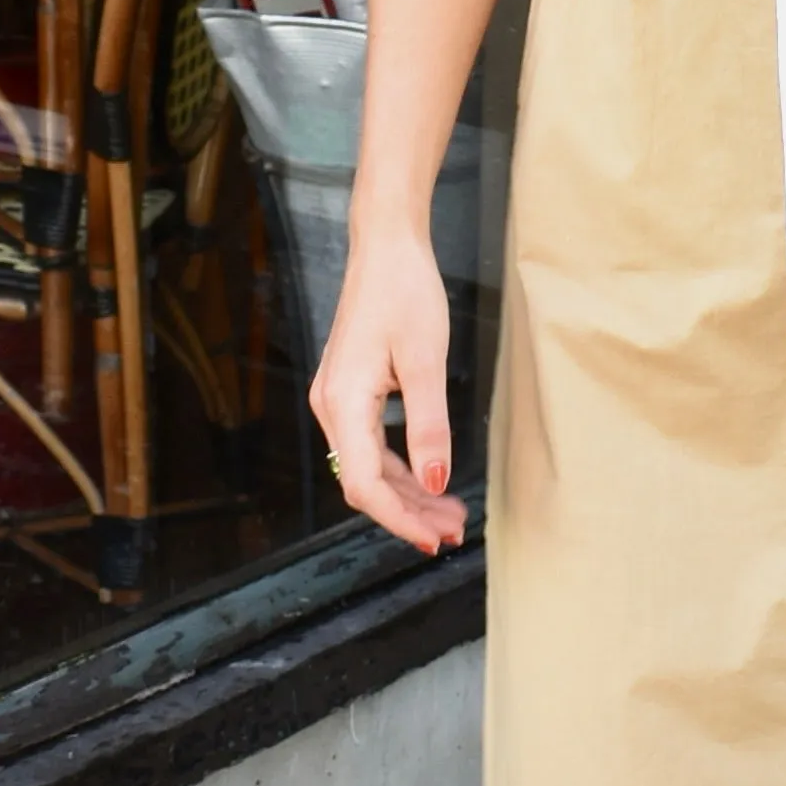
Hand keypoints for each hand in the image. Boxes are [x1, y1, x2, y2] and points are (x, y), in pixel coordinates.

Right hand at [309, 214, 468, 555]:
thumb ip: (430, 426)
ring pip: (367, 465)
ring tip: (450, 512)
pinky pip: (369, 444)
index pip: (364, 483)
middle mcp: (331, 406)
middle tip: (455, 531)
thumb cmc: (405, 292)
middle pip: (364, 481)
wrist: (386, 246)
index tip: (436, 539)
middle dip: (409, 512)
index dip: (400, 519)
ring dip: (408, 493)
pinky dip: (400, 467)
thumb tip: (436, 482)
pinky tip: (429, 477)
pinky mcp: (349, 391)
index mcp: (343, 402)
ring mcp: (337, 399)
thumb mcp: (426, 361)